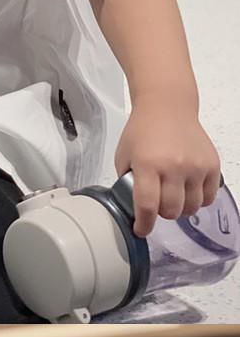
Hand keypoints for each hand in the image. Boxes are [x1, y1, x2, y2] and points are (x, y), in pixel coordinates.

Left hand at [116, 100, 221, 236]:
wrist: (168, 106)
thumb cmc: (143, 130)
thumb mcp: (124, 155)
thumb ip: (127, 183)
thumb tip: (133, 208)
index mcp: (148, 164)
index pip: (147, 206)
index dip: (144, 225)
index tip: (141, 230)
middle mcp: (174, 166)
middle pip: (171, 211)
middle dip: (162, 213)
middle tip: (158, 203)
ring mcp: (195, 166)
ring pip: (191, 208)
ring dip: (181, 208)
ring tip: (174, 196)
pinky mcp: (211, 165)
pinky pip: (208, 197)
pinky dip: (199, 200)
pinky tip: (189, 190)